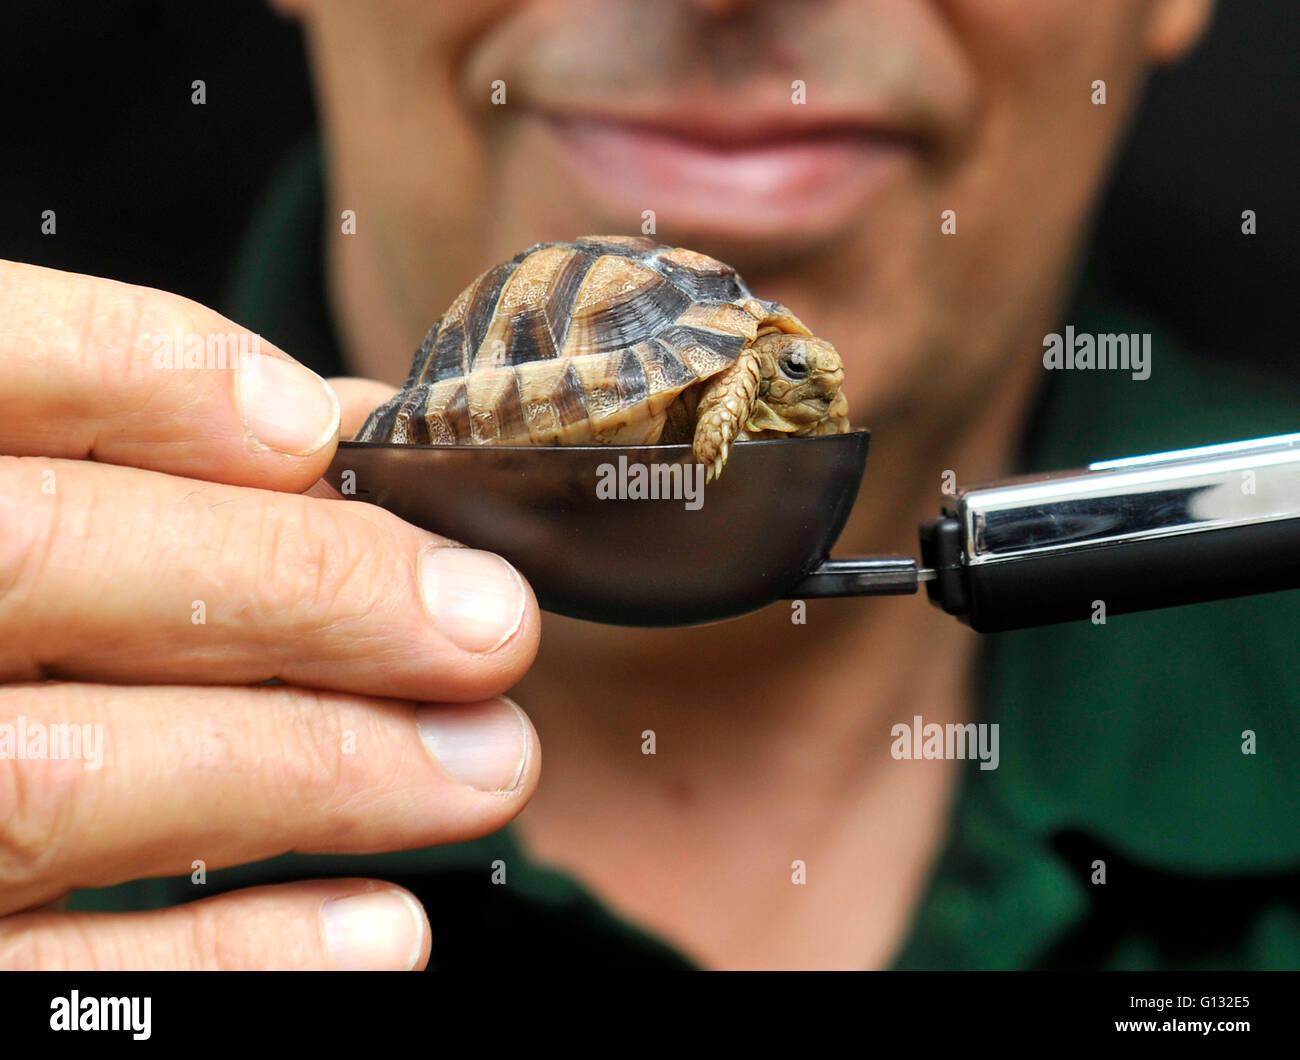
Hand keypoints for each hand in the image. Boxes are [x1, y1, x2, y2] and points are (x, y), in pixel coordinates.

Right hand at [0, 260, 541, 968]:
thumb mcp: (2, 491)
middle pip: (45, 563)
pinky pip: (49, 992)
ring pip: (61, 781)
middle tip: (491, 624)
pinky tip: (383, 928)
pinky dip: (232, 963)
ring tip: (487, 761)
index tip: (322, 429)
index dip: (145, 376)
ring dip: (317, 768)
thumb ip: (110, 450)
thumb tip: (325, 431)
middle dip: (302, 586)